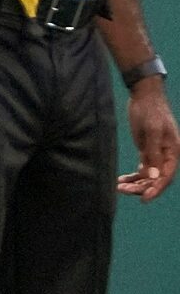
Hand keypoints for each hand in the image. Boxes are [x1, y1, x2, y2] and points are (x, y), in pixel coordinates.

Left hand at [118, 76, 178, 200]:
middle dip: (141, 187)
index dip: (156, 189)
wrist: (144, 95)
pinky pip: (142, 169)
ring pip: (148, 176)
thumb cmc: (150, 110)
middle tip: (122, 190)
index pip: (166, 176)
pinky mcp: (147, 151)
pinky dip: (133, 176)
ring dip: (135, 183)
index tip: (144, 199)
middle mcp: (167, 156)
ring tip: (119, 187)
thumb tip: (154, 176)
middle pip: (156, 179)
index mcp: (173, 152)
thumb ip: (153, 153)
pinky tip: (121, 180)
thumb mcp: (152, 131)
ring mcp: (156, 154)